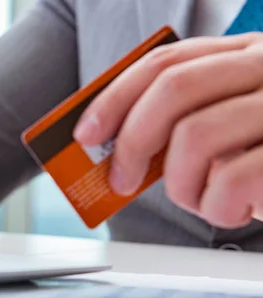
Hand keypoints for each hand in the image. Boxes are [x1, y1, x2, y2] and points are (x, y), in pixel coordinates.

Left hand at [73, 33, 262, 228]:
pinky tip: (236, 209)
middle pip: (172, 91)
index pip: (165, 61)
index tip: (86, 133)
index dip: (115, 97)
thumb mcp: (235, 120)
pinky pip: (231, 180)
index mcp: (246, 54)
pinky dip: (217, 207)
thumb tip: (117, 147)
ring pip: (194, 138)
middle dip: (130, 141)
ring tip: (200, 198)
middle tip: (118, 179)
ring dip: (179, 185)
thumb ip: (187, 118)